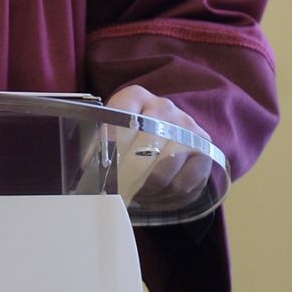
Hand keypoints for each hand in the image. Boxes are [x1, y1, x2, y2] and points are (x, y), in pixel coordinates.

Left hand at [104, 85, 213, 210]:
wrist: (170, 131)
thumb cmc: (131, 134)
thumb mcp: (112, 130)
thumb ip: (99, 144)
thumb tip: (86, 166)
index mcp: (135, 96)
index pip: (118, 119)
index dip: (108, 146)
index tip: (97, 169)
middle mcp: (164, 107)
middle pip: (143, 147)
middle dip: (128, 175)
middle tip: (118, 192)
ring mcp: (187, 126)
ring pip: (165, 167)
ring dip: (148, 188)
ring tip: (137, 194)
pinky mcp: (205, 148)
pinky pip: (187, 180)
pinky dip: (170, 195)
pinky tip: (158, 195)